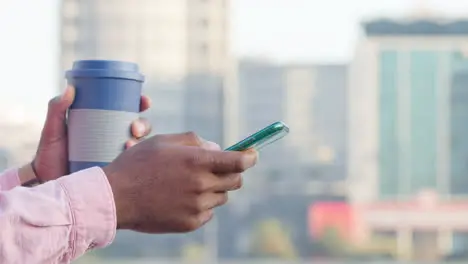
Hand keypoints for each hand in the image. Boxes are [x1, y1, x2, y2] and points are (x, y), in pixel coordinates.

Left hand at [21, 86, 151, 184]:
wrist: (48, 186)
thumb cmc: (49, 157)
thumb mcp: (53, 131)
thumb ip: (57, 109)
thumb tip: (70, 89)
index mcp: (103, 126)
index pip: (126, 112)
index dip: (140, 104)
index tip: (144, 101)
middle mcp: (113, 141)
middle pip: (138, 128)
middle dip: (144, 124)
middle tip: (135, 127)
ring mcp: (115, 158)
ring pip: (138, 146)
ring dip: (141, 142)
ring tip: (130, 143)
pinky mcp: (115, 174)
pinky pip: (131, 167)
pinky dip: (134, 161)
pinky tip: (128, 156)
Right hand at [103, 132, 257, 233]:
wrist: (115, 198)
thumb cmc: (138, 164)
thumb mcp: (164, 141)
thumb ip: (194, 142)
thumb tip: (216, 149)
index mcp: (197, 162)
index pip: (238, 162)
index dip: (249, 157)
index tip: (252, 155)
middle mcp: (201, 185)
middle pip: (236, 181)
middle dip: (232, 172)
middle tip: (217, 168)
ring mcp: (197, 206)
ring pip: (222, 197)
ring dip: (214, 189)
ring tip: (189, 184)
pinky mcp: (191, 223)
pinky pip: (209, 213)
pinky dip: (202, 205)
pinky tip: (181, 199)